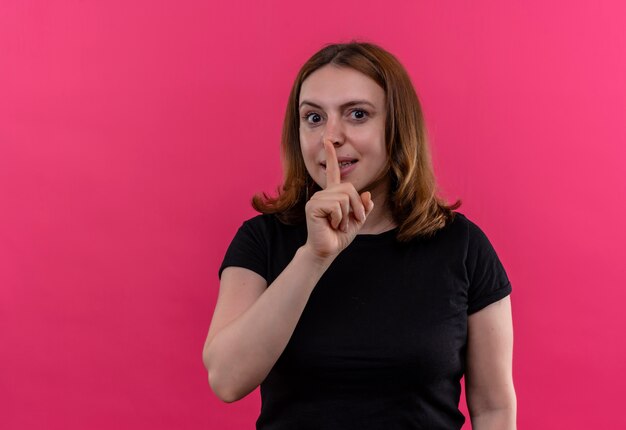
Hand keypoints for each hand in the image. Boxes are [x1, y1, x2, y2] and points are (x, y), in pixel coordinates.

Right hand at [303, 139, 374, 260]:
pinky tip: (332, 225)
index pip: (333, 172)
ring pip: (343, 198)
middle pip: (348, 188)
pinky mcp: (313, 207)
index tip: (327, 141)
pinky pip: (336, 206)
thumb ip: (363, 207)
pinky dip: (340, 218)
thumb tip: (367, 195)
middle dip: (355, 206)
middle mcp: (322, 194)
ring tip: (339, 225)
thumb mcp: (357, 220)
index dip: (331, 157)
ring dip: (347, 215)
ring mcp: (316, 199)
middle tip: (349, 222)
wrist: (327, 250)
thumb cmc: (339, 236)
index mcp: (332, 194)